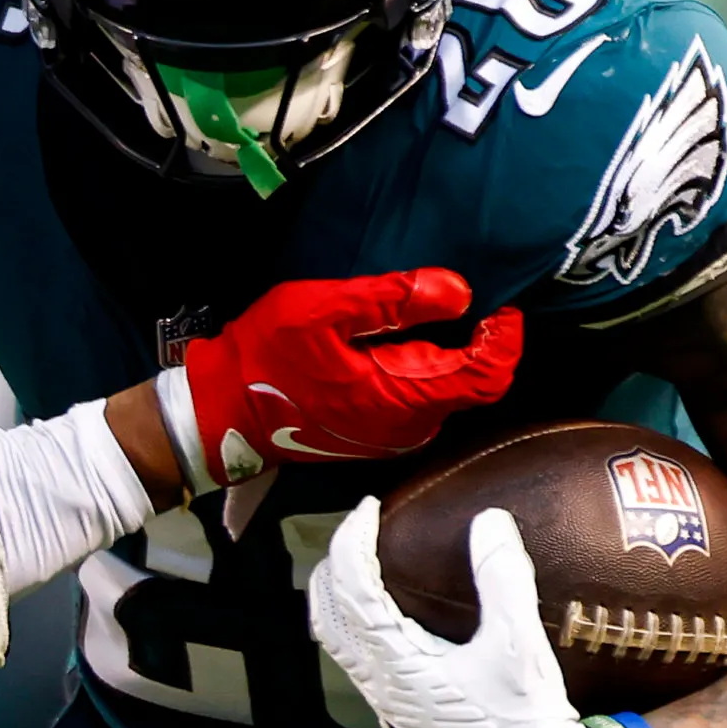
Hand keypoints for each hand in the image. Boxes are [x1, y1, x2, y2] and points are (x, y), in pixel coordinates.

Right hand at [180, 268, 519, 480]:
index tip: (497, 302)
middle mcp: (409, 426)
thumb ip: (394, 299)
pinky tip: (386, 342)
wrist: (222, 410)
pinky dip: (418, 367)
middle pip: (470, 381)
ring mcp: (393, 435)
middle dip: (470, 338)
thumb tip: (459, 292)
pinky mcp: (377, 435)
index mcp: (402, 397)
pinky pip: (419, 399)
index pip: (488, 375)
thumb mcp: (325, 309)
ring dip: (440, 351)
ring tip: (408, 314)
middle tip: (440, 296)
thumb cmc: (267, 356)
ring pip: (444, 390)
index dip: (504, 338)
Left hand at [308, 499, 608, 727]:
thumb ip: (503, 579)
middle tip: (361, 530)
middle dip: (336, 566)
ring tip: (366, 566)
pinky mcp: (401, 717)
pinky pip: (358, 661)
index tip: (369, 507)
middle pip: (329, 615)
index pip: (352, 591)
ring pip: (338, 642)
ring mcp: (387, 706)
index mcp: (398, 665)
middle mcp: (380, 686)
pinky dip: (358, 626)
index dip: (353, 541)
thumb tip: (490, 519)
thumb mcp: (519, 645)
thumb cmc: (527, 719)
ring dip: (341, 599)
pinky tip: (392, 618)